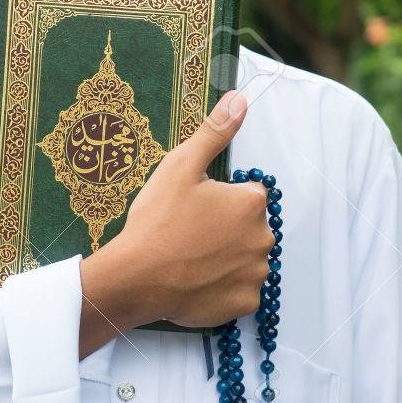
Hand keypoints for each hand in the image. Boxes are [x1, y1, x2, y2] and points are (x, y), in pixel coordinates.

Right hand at [116, 89, 271, 327]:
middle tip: (189, 233)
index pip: (248, 195)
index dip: (221, 199)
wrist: (137, 277)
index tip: (195, 208)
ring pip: (245, 259)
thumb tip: (240, 99)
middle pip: (250, 227)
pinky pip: (240, 290)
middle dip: (227, 229)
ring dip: (227, 257)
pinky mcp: (245, 303)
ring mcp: (256, 274)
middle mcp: (264, 238)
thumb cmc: (158, 220)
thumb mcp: (181, 166)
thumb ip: (215, 132)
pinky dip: (223, 286)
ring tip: (190, 258)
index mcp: (251, 203)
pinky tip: (196, 280)